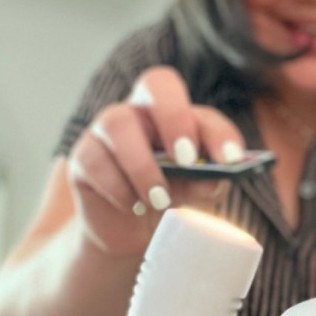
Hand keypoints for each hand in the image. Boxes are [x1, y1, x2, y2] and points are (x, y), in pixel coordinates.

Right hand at [67, 66, 244, 253]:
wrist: (130, 231)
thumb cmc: (169, 200)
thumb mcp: (194, 195)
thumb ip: (206, 184)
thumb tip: (216, 180)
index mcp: (180, 118)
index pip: (202, 113)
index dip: (219, 134)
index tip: (232, 160)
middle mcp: (143, 111)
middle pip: (156, 83)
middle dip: (175, 117)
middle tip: (188, 160)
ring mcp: (107, 129)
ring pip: (118, 123)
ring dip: (142, 165)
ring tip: (160, 199)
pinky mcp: (83, 156)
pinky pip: (95, 161)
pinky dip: (119, 188)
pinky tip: (133, 206)